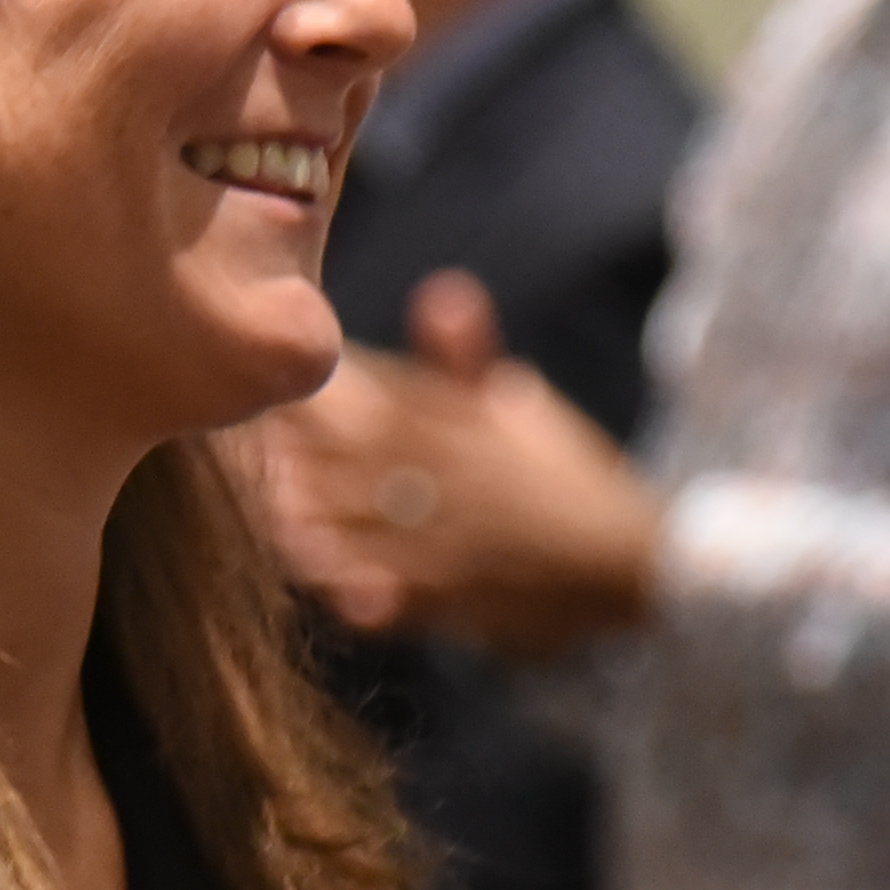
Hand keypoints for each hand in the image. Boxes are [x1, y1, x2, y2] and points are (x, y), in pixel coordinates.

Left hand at [240, 273, 662, 658]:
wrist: (635, 562)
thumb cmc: (568, 480)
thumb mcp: (525, 408)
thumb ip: (468, 359)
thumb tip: (441, 289)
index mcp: (464, 425)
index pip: (373, 397)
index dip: (314, 397)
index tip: (279, 392)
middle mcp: (452, 479)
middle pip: (347, 458)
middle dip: (293, 453)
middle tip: (255, 451)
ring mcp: (449, 542)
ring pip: (353, 524)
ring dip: (304, 513)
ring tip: (270, 506)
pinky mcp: (454, 600)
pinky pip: (383, 593)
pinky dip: (346, 580)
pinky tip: (316, 569)